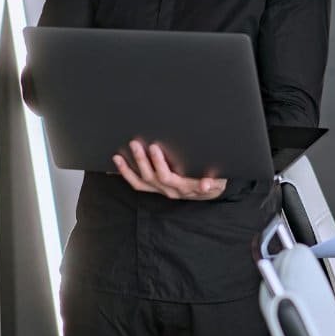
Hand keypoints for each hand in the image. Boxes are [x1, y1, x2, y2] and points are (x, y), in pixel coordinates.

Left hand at [112, 140, 227, 200]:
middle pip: (151, 178)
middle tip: (135, 143)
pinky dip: (127, 176)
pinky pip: (139, 185)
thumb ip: (213, 182)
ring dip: (128, 170)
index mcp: (184, 187)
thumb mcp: (218, 182)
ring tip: (118, 156)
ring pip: (141, 183)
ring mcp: (161, 191)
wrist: (212, 192)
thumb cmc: (214, 182)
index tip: (154, 148)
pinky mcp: (156, 189)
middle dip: (141, 160)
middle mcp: (170, 191)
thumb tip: (206, 184)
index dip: (159, 164)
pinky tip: (117, 166)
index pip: (168, 177)